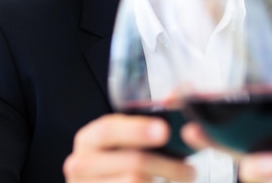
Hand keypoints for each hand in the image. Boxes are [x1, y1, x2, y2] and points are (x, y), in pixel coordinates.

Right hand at [64, 113, 195, 182]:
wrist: (107, 181)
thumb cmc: (120, 159)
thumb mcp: (127, 136)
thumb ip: (149, 116)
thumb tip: (174, 97)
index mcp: (89, 138)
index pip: (108, 130)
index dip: (137, 130)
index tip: (164, 131)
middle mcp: (82, 163)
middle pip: (132, 163)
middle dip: (167, 165)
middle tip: (189, 169)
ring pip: (137, 181)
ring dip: (166, 179)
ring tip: (183, 177)